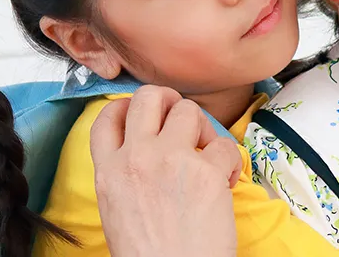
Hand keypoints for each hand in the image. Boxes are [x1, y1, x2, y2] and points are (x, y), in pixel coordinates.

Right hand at [88, 86, 240, 256]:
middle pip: (149, 97)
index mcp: (108, 171)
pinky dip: (230, 161)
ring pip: (189, 110)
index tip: (144, 115)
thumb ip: (124, 175)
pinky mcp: (207, 172)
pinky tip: (226, 182)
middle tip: (183, 120)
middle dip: (169, 101)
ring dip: (202, 128)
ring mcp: (171, 161)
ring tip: (206, 156)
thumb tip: (141, 155)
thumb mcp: (116, 210)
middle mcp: (136, 158)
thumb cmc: (149, 255)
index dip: (128, 106)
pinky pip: (224, 144)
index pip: (108, 115)